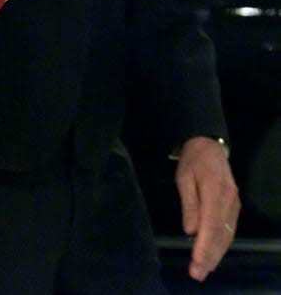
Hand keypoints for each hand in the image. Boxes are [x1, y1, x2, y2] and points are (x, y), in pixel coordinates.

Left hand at [175, 136, 240, 281]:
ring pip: (227, 234)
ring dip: (216, 254)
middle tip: (197, 273)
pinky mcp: (235, 206)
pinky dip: (222, 245)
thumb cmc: (192, 161)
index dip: (204, 245)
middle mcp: (229, 200)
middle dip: (209, 256)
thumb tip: (190, 230)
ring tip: (204, 270)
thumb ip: (188, 203)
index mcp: (215, 191)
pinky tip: (214, 254)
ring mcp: (234, 204)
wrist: (209, 145)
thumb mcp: (184, 178)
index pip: (210, 224)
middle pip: (220, 234)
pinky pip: (229, 229)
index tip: (196, 262)